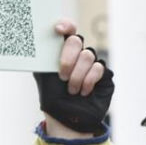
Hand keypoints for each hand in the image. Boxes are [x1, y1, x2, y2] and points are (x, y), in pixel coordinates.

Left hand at [36, 21, 113, 138]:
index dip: (65, 25)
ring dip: (77, 75)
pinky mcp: (104, 76)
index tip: (58, 31)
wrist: (68, 119)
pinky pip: (98, 68)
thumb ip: (45, 57)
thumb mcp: (43, 76)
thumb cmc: (53, 99)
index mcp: (62, 50)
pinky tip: (84, 92)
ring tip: (72, 90)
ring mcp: (92, 64)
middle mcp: (78, 55)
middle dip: (67, 59)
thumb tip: (41, 40)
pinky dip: (88, 81)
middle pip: (76, 40)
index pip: (67, 29)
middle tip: (62, 76)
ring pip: (87, 56)